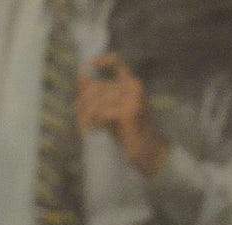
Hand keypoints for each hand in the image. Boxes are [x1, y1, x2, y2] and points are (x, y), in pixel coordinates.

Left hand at [76, 53, 168, 176]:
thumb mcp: (110, 109)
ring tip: (84, 128)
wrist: (151, 155)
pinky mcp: (129, 112)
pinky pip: (100, 111)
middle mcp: (135, 87)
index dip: (101, 62)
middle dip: (83, 103)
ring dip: (86, 116)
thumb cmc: (130, 134)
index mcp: (133, 85)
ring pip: (96, 100)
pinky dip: (92, 122)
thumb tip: (81, 77)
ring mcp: (133, 99)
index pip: (117, 61)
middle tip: (80, 120)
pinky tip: (93, 131)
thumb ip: (98, 93)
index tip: (90, 70)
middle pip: (97, 86)